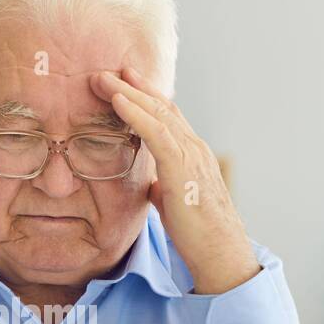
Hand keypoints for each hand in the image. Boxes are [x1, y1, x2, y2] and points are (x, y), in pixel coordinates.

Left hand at [90, 67, 260, 294]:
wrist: (221, 254)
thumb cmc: (199, 236)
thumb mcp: (175, 205)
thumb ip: (165, 188)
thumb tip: (153, 185)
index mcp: (193, 156)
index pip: (168, 118)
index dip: (147, 98)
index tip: (126, 83)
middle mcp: (195, 148)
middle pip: (162, 107)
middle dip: (135, 86)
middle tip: (110, 70)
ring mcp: (191, 155)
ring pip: (157, 113)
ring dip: (128, 92)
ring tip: (102, 78)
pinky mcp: (182, 168)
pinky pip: (156, 132)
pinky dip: (135, 113)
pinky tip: (118, 99)